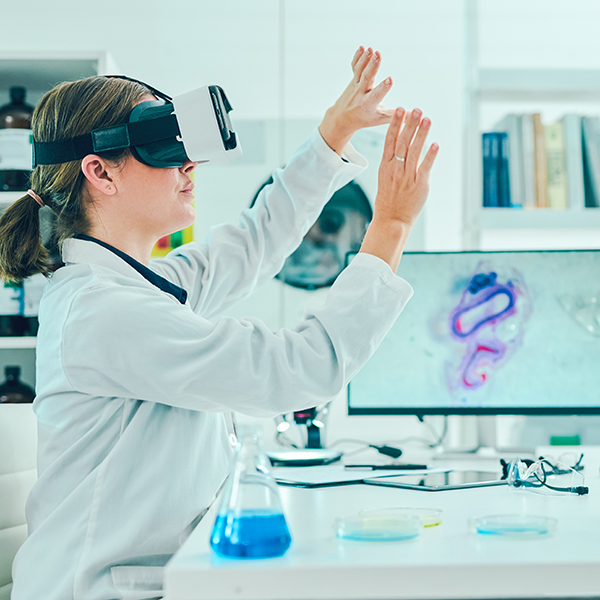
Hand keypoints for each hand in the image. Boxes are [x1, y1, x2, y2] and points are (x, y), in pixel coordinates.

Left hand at [318, 46, 393, 155]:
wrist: (343, 118)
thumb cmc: (365, 118)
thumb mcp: (380, 119)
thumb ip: (396, 115)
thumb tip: (416, 115)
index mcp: (369, 104)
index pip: (377, 95)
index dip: (383, 87)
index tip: (390, 79)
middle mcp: (361, 93)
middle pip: (367, 78)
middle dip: (373, 66)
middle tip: (378, 54)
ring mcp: (356, 85)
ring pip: (360, 71)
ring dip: (365, 59)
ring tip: (371, 49)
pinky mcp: (354, 79)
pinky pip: (354, 67)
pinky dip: (357, 57)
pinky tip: (362, 48)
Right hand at [375, 107, 437, 226]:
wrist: (391, 220)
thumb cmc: (388, 201)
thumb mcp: (384, 178)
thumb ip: (393, 162)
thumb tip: (401, 146)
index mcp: (385, 167)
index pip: (390, 140)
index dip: (395, 124)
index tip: (400, 110)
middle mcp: (396, 169)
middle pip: (403, 142)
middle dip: (410, 124)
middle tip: (416, 109)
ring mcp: (407, 177)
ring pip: (415, 151)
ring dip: (421, 134)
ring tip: (426, 119)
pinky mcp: (419, 185)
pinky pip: (425, 167)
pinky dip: (431, 155)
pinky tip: (435, 144)